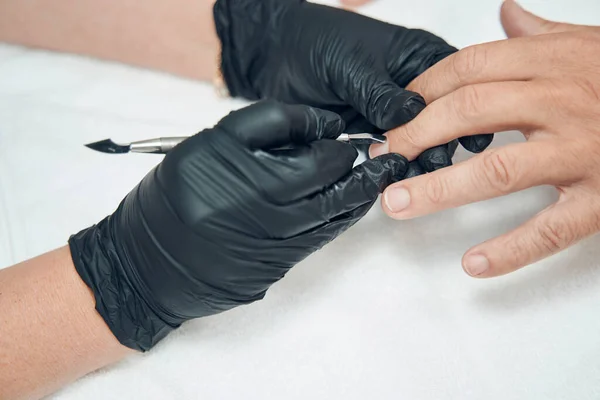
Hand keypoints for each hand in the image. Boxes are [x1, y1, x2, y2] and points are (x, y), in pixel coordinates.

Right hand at [69, 101, 407, 350]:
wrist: (147, 265)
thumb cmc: (170, 200)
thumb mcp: (202, 148)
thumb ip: (257, 131)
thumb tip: (313, 130)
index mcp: (237, 168)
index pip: (298, 139)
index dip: (322, 129)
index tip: (333, 126)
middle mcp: (258, 204)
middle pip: (322, 173)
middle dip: (349, 159)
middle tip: (365, 150)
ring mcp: (271, 238)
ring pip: (332, 209)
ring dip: (359, 190)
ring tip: (377, 175)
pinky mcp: (277, 264)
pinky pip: (322, 236)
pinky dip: (342, 217)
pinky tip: (351, 204)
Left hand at [213, 0, 491, 174]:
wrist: (274, 57)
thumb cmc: (316, 43)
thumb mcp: (353, 64)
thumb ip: (381, 93)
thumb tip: (411, 117)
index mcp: (419, 56)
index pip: (456, 86)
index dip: (463, 112)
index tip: (466, 137)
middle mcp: (412, 85)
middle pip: (442, 120)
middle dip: (439, 143)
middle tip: (434, 165)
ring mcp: (392, 112)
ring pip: (418, 141)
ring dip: (416, 159)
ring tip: (413, 176)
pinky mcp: (372, 132)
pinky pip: (390, 152)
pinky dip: (392, 164)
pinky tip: (393, 177)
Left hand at [372, 0, 599, 277]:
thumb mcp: (591, 44)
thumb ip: (542, 33)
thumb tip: (507, 14)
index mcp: (555, 61)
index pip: (469, 68)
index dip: (421, 91)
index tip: (393, 114)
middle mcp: (563, 102)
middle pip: (470, 112)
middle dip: (415, 135)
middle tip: (384, 158)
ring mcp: (582, 152)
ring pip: (497, 170)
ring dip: (438, 189)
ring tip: (397, 203)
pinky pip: (549, 228)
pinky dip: (509, 250)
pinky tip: (472, 263)